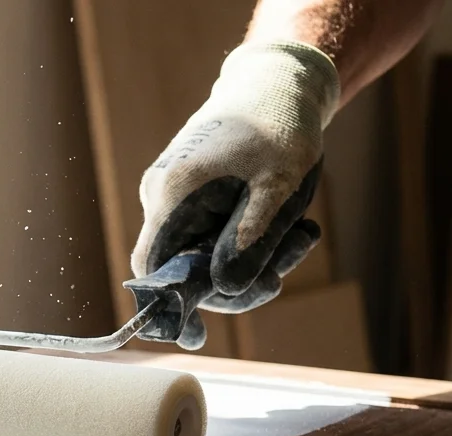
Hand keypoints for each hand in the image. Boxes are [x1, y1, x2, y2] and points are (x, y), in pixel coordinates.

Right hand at [131, 41, 339, 320]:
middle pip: (184, 268)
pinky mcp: (195, 198)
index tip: (194, 335)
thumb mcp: (277, 187)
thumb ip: (250, 239)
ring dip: (254, 260)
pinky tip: (290, 227)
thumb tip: (224, 291)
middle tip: (281, 277)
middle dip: (236, 281)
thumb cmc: (278, 127)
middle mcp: (164, 197)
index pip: (152, 267)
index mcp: (174, 193)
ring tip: (300, 237)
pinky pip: (215, 237)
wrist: (277, 84)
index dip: (169, 306)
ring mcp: (177, 197)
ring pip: (205, 255)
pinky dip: (251, 242)